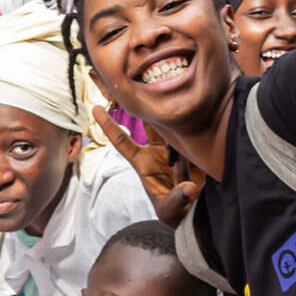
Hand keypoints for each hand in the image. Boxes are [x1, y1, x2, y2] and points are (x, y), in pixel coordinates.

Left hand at [95, 106, 204, 226]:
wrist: (195, 213)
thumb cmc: (174, 213)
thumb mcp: (170, 210)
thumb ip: (176, 199)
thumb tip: (189, 188)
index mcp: (143, 163)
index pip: (122, 141)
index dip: (108, 125)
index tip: (94, 108)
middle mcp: (157, 151)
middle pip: (149, 122)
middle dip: (146, 103)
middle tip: (144, 82)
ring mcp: (175, 148)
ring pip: (171, 124)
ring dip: (175, 114)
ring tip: (178, 99)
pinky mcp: (193, 149)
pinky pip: (193, 135)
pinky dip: (196, 126)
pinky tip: (201, 114)